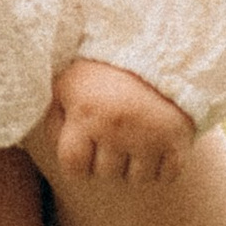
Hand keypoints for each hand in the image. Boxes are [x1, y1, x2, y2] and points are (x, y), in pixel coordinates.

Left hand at [49, 58, 194, 183]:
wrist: (163, 46)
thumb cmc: (108, 67)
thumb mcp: (71, 80)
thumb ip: (54, 112)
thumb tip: (47, 142)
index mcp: (87, 114)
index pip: (74, 167)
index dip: (79, 160)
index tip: (87, 144)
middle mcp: (116, 129)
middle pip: (106, 174)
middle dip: (107, 159)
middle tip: (115, 135)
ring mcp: (149, 137)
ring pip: (136, 179)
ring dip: (136, 164)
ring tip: (137, 138)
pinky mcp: (178, 141)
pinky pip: (167, 176)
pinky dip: (163, 166)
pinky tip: (158, 143)